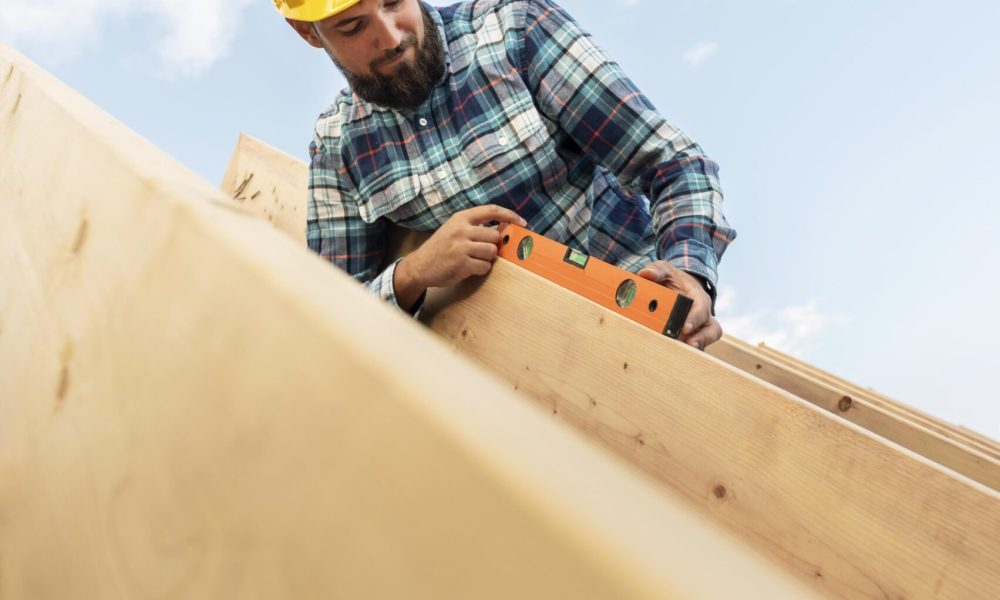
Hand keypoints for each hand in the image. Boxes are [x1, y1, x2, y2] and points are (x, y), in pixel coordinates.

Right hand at [394, 205, 525, 308]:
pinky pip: (485, 266)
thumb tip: (503, 228)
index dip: (509, 215)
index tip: (522, 222)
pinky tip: (469, 268)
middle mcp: (461, 230)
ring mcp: (461, 247)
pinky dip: (481, 269)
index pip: (491, 210)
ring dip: (486, 258)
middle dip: (492, 245)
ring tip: (472, 259)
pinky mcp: (462, 264)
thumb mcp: (454, 229)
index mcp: (461, 218)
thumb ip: (475, 227)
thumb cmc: (441, 247)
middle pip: (495, 236)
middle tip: (481, 251)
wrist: (420, 266)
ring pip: (491, 252)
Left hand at [637, 261, 721, 349]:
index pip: (702, 310)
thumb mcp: (664, 270)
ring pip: (704, 344)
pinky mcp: (688, 341)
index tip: (685, 327)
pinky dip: (680, 355)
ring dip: (692, 350)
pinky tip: (666, 358)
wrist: (674, 289)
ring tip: (677, 356)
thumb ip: (657, 270)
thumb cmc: (670, 280)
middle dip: (701, 340)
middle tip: (687, 346)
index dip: (695, 319)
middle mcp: (702, 317)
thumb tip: (646, 273)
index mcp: (698, 299)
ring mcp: (697, 331)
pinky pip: (689, 351)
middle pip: (711, 331)